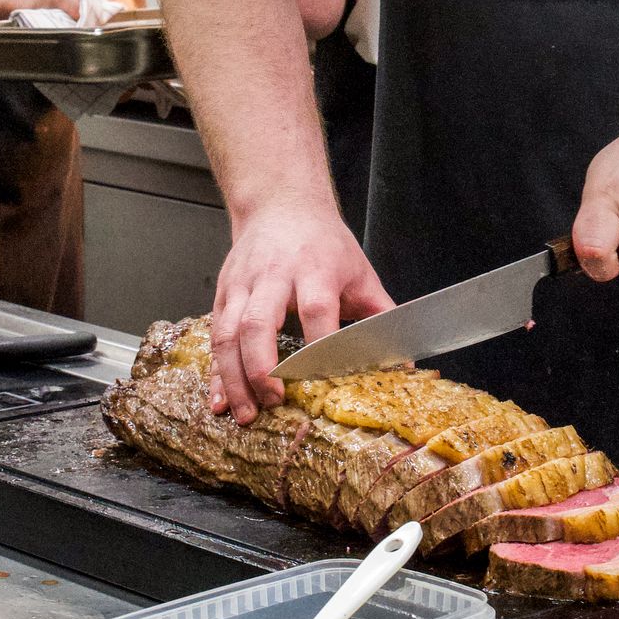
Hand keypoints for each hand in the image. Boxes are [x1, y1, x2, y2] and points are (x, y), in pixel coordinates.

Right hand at [209, 209, 394, 423]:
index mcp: (314, 269)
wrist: (281, 204)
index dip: (319, 347)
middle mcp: (273, 276)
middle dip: (263, 368)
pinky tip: (219, 402)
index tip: (324, 382)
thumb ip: (381, 315)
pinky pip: (214, 335)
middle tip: (275, 402)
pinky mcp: (223, 293)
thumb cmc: (323, 242)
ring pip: (228, 333)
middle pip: (258, 322)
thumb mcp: (359, 271)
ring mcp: (242, 284)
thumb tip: (405, 360)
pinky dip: (215, 373)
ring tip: (247, 414)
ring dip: (234, 378)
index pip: (316, 309)